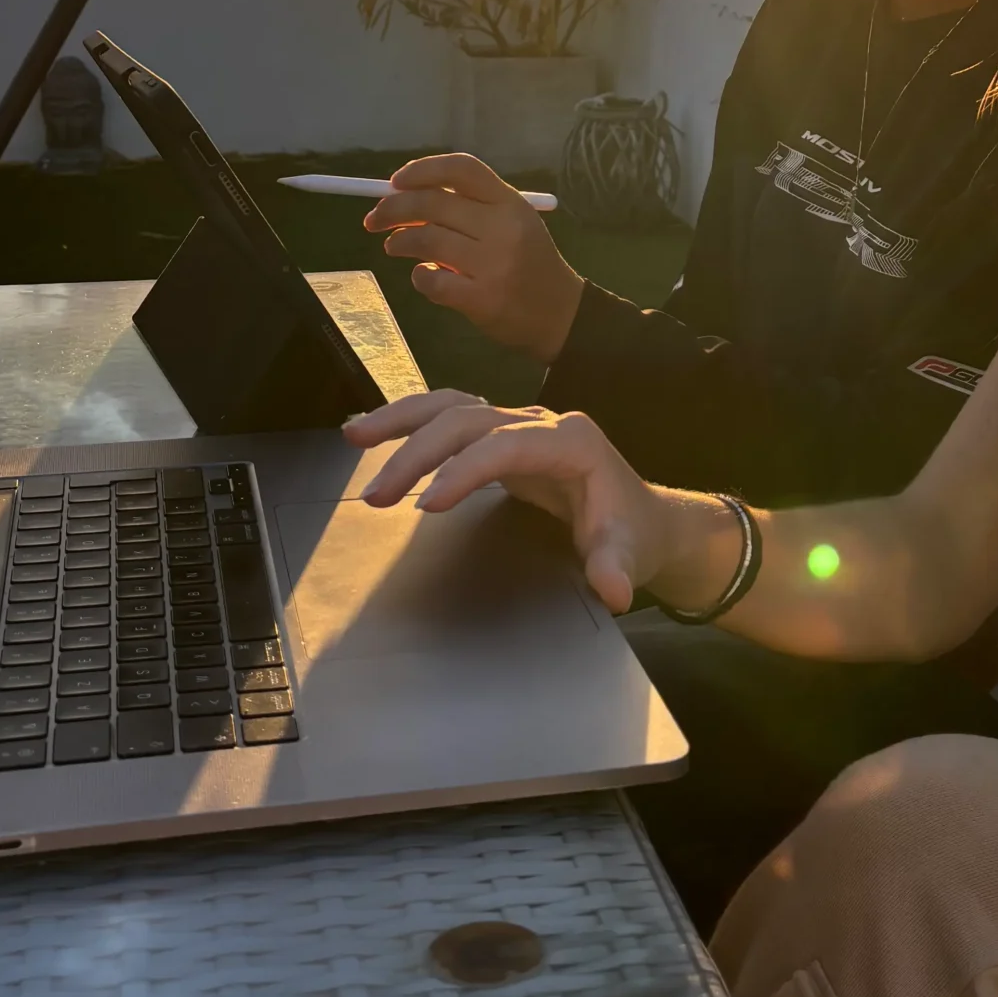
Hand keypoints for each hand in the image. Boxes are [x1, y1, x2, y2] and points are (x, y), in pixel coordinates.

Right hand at [343, 390, 677, 612]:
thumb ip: (616, 566)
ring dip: (402, 421)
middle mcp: (541, 422)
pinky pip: (450, 418)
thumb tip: (613, 591)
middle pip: (469, 419)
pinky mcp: (501, 436)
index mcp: (572, 442)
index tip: (425, 506)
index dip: (464, 471)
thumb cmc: (633, 534)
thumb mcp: (629, 553)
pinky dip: (411, 422)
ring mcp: (519, 424)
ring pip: (452, 405)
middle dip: (419, 453)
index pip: (506, 445)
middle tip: (377, 496)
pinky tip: (373, 433)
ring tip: (354, 437)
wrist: (643, 518)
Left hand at [364, 154, 585, 358]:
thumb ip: (470, 207)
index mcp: (510, 203)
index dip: (423, 170)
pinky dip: (419, 277)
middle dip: (393, 208)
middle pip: (433, 202)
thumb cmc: (529, 263)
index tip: (396, 181)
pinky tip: (424, 277)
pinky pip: (433, 282)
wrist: (560, 314)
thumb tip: (407, 196)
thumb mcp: (514, 222)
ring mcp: (494, 265)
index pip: (461, 169)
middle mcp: (503, 228)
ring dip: (400, 241)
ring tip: (395, 246)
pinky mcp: (483, 299)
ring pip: (426, 240)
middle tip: (375, 219)